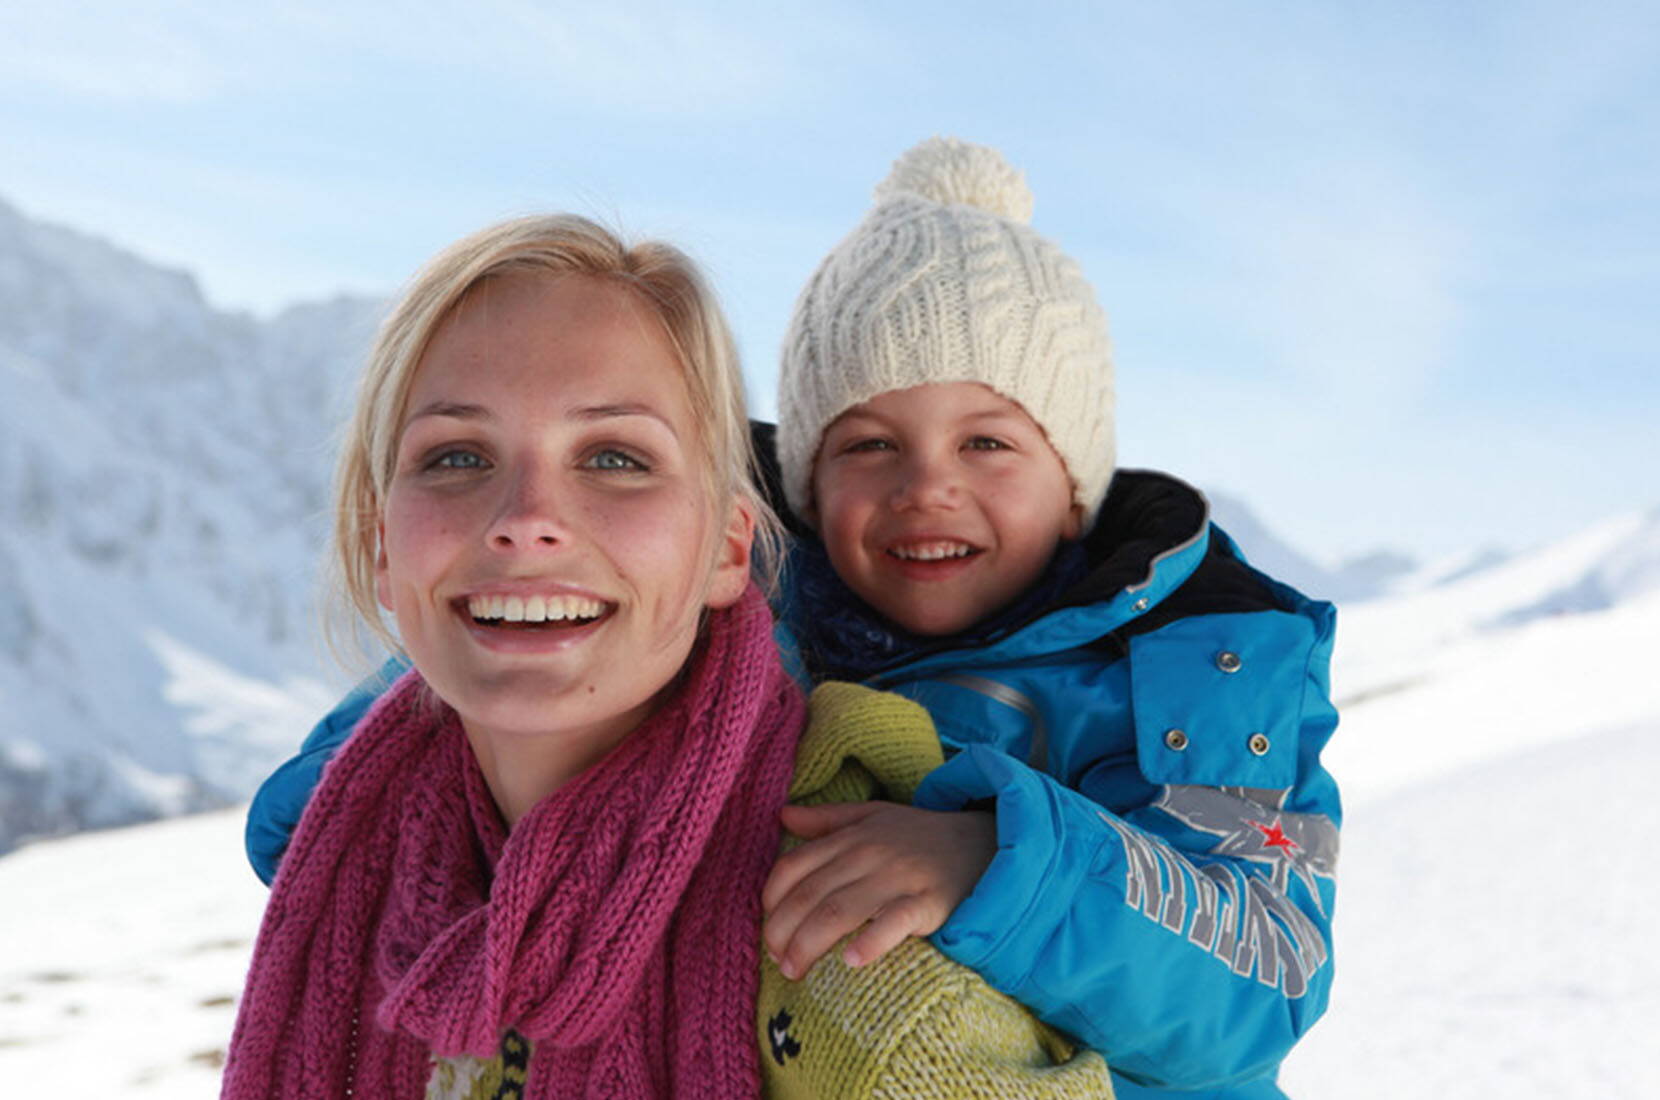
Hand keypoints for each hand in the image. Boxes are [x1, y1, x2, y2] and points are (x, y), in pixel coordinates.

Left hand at [761, 801, 996, 980]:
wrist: (985, 844)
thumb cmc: (921, 837)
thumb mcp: (873, 816)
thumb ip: (826, 819)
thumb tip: (782, 815)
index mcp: (851, 836)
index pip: (793, 867)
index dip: (771, 901)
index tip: (766, 929)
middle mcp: (869, 854)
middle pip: (810, 895)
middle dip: (782, 932)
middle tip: (776, 962)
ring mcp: (898, 877)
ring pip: (839, 911)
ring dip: (809, 944)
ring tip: (795, 971)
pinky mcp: (929, 901)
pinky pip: (894, 922)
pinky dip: (870, 942)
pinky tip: (851, 962)